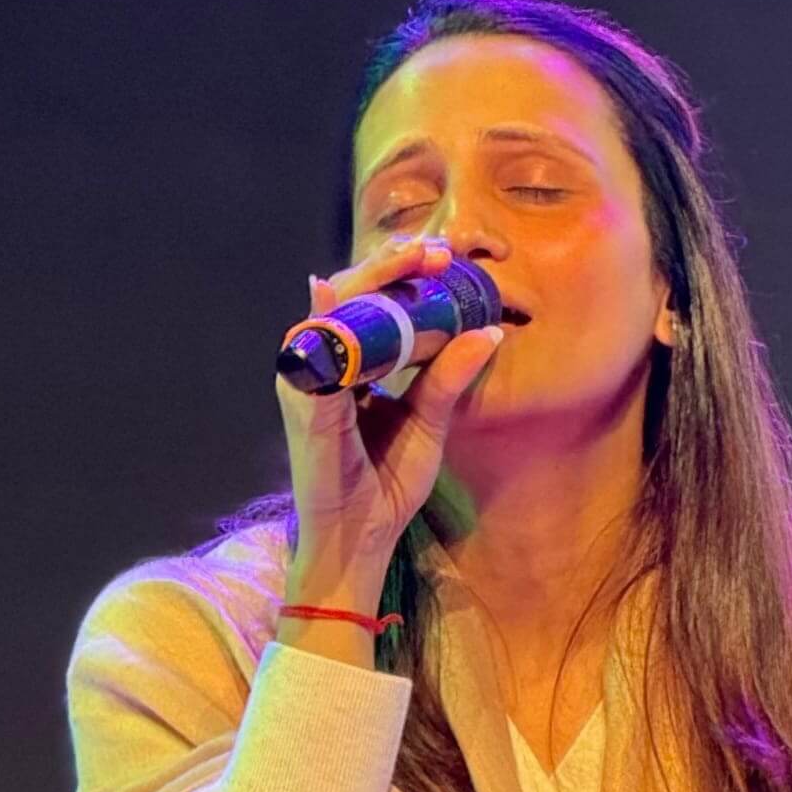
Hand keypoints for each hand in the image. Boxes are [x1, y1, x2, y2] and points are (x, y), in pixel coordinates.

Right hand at [275, 235, 502, 578]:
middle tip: (434, 250)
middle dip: (390, 266)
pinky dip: (319, 321)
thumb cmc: (384, 483)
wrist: (358, 541)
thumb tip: (489, 331)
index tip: (442, 256)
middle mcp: (325, 367)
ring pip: (331, 313)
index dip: (402, 275)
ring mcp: (308, 384)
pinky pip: (308, 356)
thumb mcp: (428, 423)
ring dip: (368, 281)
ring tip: (409, 259)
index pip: (371, 305)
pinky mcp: (302, 407)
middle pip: (350, 298)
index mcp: (352, 367)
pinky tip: (328, 291)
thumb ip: (448, 378)